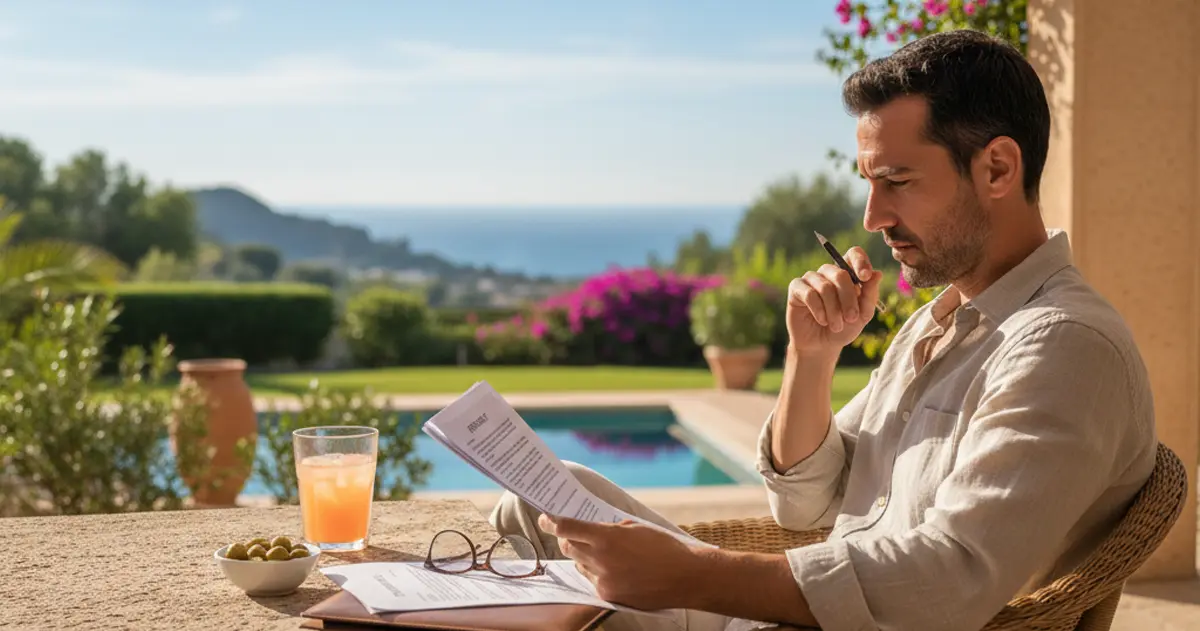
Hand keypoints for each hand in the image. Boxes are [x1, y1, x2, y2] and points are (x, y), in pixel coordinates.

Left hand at [538, 514, 697, 610]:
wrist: (686, 577)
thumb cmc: (665, 547)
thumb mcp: (636, 528)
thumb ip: (611, 529)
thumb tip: (594, 530)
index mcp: (607, 537)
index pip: (568, 528)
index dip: (552, 522)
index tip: (545, 518)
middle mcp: (601, 560)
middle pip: (569, 547)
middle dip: (568, 539)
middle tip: (572, 533)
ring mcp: (604, 580)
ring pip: (581, 565)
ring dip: (585, 557)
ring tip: (604, 553)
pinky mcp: (609, 596)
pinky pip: (593, 581)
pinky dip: (598, 573)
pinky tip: (614, 569)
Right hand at [786, 247, 880, 355]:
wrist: (822, 345)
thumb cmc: (844, 327)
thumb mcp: (863, 315)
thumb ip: (870, 295)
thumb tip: (877, 274)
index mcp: (848, 273)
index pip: (853, 253)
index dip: (860, 261)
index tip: (865, 277)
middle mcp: (829, 272)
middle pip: (840, 273)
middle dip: (848, 298)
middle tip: (852, 318)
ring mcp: (811, 278)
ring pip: (825, 286)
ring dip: (833, 310)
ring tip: (837, 326)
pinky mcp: (796, 288)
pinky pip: (809, 294)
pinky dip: (819, 310)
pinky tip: (822, 320)